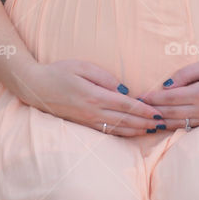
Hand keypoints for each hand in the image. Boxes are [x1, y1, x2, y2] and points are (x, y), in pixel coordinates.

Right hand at [14, 58, 166, 136]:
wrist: (35, 88)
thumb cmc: (59, 72)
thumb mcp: (82, 66)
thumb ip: (104, 77)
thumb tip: (123, 89)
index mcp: (93, 96)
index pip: (125, 105)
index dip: (143, 110)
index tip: (158, 112)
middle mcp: (92, 112)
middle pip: (125, 120)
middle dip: (145, 122)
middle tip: (163, 123)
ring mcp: (87, 121)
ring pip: (117, 129)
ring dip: (137, 130)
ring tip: (153, 129)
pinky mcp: (83, 125)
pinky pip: (107, 131)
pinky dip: (123, 133)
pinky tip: (133, 132)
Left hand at [137, 57, 198, 130]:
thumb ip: (185, 73)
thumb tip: (166, 85)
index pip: (168, 98)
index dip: (151, 99)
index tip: (138, 97)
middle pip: (169, 114)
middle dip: (150, 112)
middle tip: (134, 110)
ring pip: (176, 124)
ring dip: (158, 123)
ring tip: (142, 120)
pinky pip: (187, 127)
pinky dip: (171, 126)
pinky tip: (161, 125)